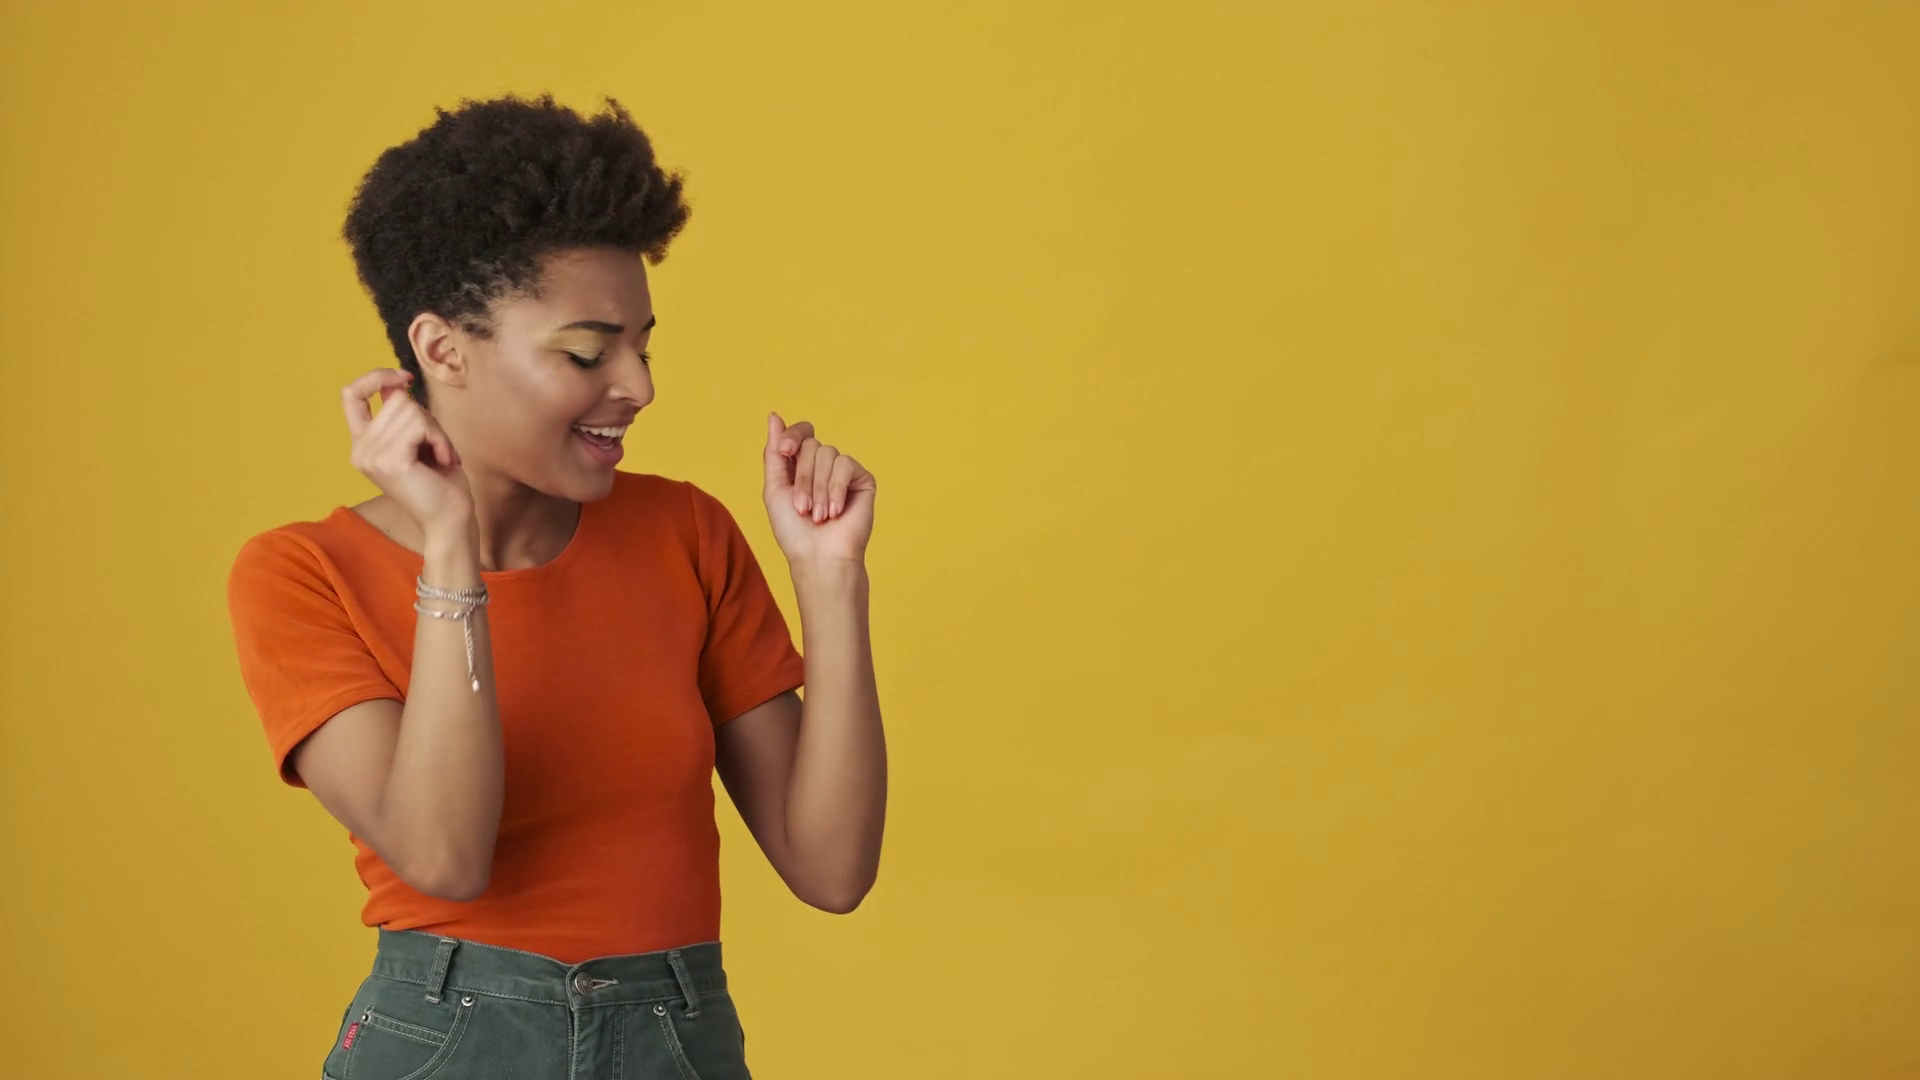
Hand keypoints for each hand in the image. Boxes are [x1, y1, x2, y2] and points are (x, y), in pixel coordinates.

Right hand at [342, 369, 472, 534]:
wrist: (449, 520)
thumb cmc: (439, 482)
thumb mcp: (417, 440)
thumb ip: (403, 414)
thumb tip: (398, 382)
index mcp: (362, 444)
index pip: (350, 394)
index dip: (375, 377)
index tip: (403, 379)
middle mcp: (360, 450)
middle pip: (396, 400)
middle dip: (427, 418)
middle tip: (438, 447)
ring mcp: (372, 455)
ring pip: (411, 410)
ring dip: (436, 431)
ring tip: (441, 456)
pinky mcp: (390, 460)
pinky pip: (420, 425)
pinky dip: (439, 438)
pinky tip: (444, 459)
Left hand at [762, 413, 876, 563]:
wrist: (820, 557)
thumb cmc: (794, 531)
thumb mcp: (774, 488)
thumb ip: (773, 452)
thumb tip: (774, 415)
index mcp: (800, 466)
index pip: (800, 433)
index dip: (792, 436)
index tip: (784, 452)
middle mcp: (822, 466)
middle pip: (812, 445)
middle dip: (803, 478)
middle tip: (802, 508)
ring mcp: (842, 472)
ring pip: (828, 454)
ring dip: (818, 488)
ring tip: (819, 516)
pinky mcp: (861, 479)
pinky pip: (845, 464)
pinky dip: (836, 489)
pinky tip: (836, 511)